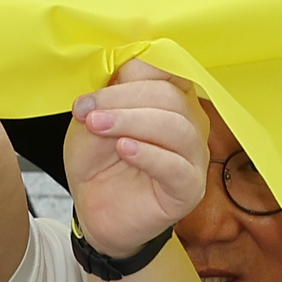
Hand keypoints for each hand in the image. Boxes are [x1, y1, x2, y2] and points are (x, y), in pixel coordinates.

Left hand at [66, 62, 206, 255]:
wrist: (96, 211)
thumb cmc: (99, 163)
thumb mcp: (91, 123)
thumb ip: (106, 99)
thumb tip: (116, 76)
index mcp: (170, 97)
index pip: (165, 69)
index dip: (130, 73)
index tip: (91, 94)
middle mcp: (189, 122)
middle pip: (169, 96)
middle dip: (124, 99)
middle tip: (88, 112)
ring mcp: (193, 155)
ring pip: (176, 127)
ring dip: (133, 122)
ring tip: (99, 128)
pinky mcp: (189, 188)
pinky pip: (177, 166)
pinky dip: (149, 154)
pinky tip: (124, 150)